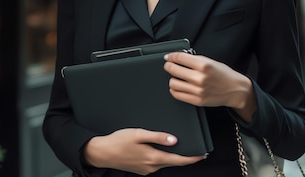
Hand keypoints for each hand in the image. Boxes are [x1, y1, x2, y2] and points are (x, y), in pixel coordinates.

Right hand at [83, 128, 206, 174]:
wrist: (102, 153)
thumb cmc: (118, 141)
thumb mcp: (138, 134)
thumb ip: (157, 136)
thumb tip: (174, 140)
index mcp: (153, 157)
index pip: (178, 160)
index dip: (192, 158)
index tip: (202, 155)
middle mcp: (152, 166)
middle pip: (173, 162)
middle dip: (184, 157)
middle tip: (194, 150)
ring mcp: (146, 169)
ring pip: (164, 163)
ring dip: (172, 157)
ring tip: (177, 147)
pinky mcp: (141, 169)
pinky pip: (155, 164)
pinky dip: (161, 158)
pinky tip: (159, 149)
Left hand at [163, 52, 256, 120]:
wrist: (236, 90)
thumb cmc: (224, 75)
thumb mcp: (211, 61)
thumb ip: (194, 60)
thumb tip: (178, 58)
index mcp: (204, 65)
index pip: (180, 58)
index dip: (171, 56)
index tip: (168, 57)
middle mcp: (200, 78)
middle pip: (173, 70)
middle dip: (169, 66)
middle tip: (169, 65)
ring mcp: (198, 91)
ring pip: (173, 83)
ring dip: (172, 78)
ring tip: (176, 77)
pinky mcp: (197, 101)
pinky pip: (178, 95)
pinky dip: (174, 89)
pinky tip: (178, 86)